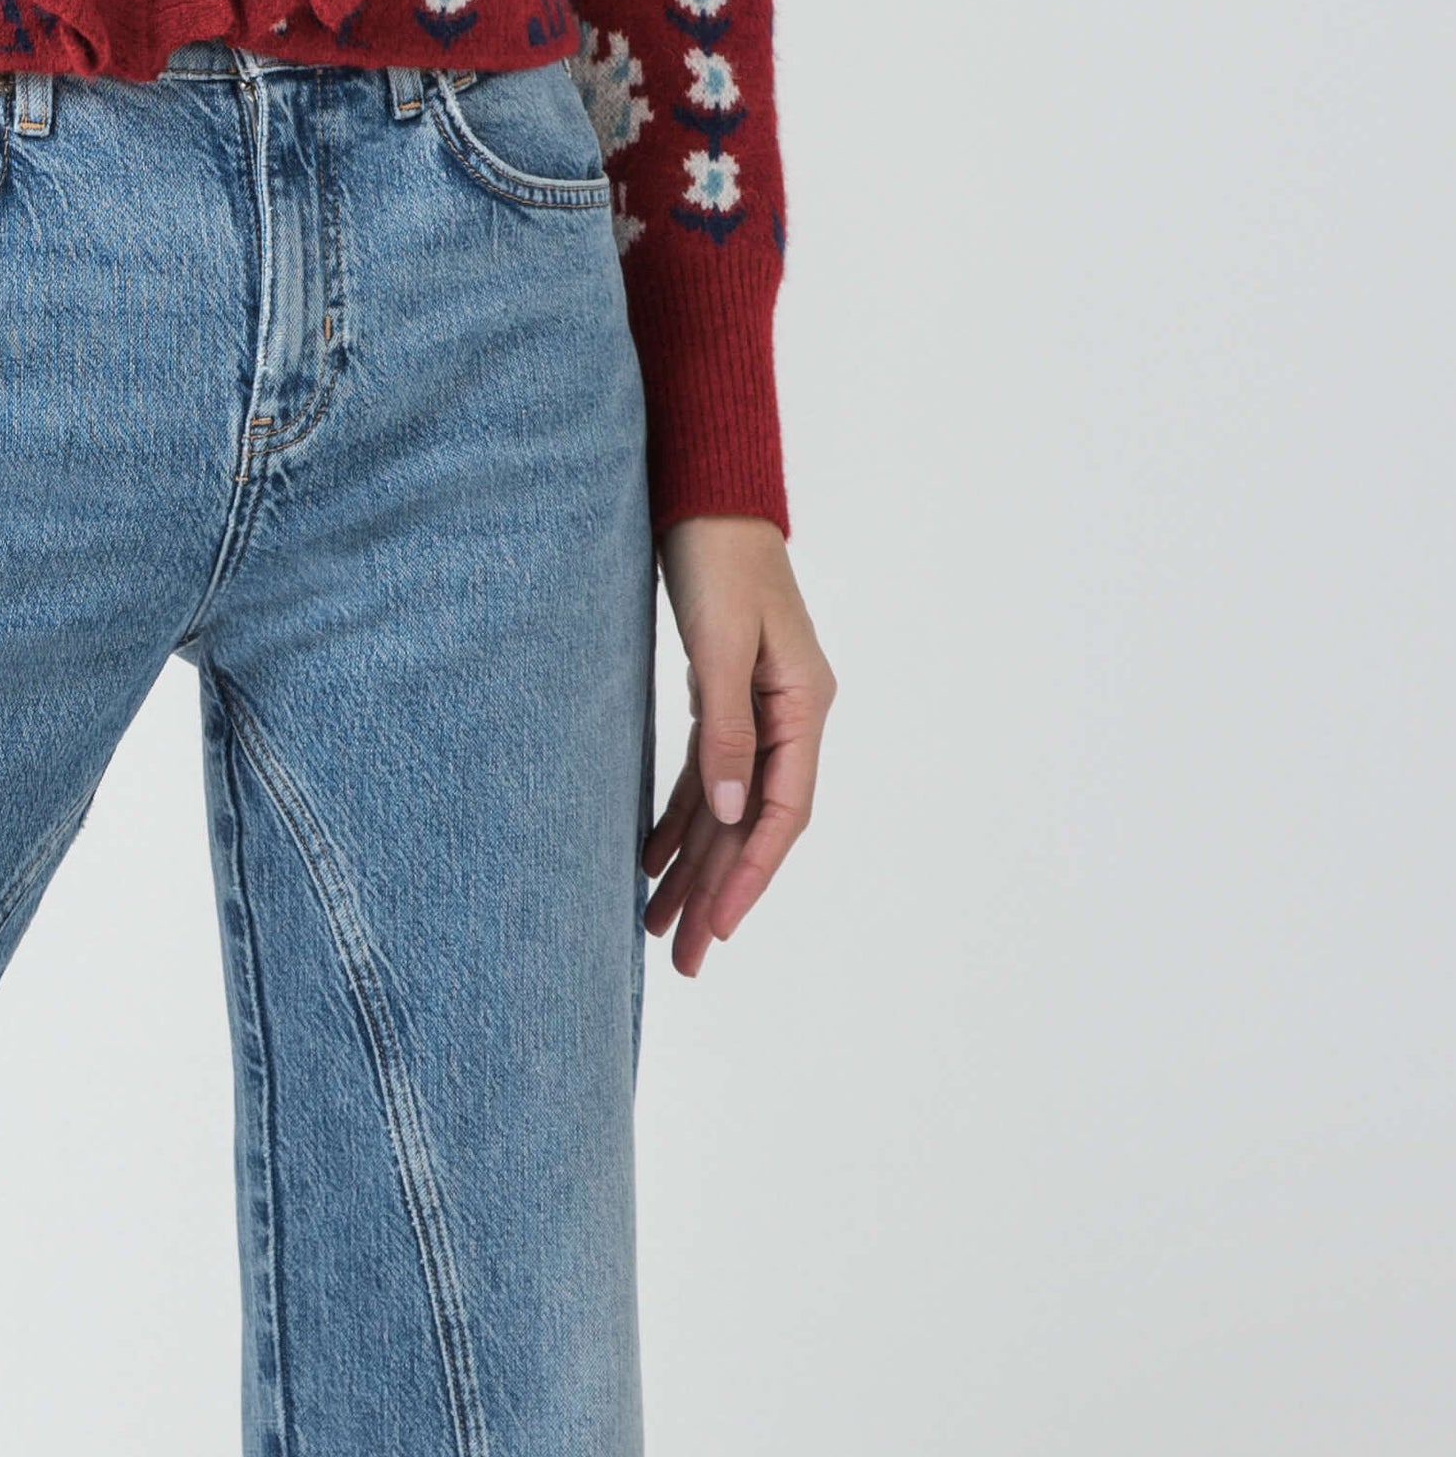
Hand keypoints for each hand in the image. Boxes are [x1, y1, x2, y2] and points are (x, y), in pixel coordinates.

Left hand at [645, 517, 833, 981]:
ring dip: (694, 866)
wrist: (708, 497)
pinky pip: (705, 777)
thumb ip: (727, 728)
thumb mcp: (719, 645)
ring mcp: (759, 709)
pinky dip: (679, 819)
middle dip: (717, 893)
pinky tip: (652, 858)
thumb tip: (731, 811)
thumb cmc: (718, 560)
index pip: (782, 813)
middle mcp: (788, 716)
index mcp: (803, 706)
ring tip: (656, 926)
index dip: (750, 875)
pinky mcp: (724, 698)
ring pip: (726, 808)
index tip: (719, 928)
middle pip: (752, 824)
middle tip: (681, 959)